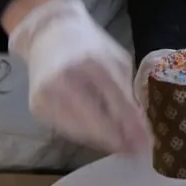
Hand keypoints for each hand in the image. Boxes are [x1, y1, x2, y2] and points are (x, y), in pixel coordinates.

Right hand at [8, 0, 150, 154]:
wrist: (47, 32)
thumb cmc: (88, 45)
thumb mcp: (114, 59)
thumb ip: (125, 88)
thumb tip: (140, 122)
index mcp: (93, 62)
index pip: (117, 101)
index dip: (132, 125)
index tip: (147, 143)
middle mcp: (69, 78)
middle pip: (97, 120)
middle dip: (118, 140)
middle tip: (135, 152)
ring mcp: (49, 94)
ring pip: (80, 129)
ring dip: (102, 141)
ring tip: (121, 147)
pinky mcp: (37, 106)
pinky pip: (65, 128)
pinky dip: (84, 135)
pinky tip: (98, 137)